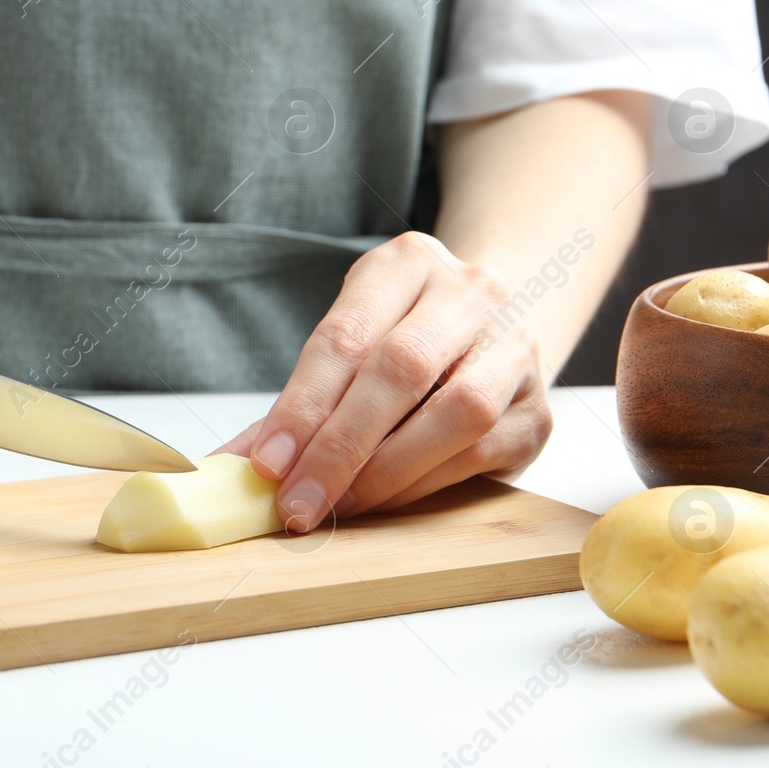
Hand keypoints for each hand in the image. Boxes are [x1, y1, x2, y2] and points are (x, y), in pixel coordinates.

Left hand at [217, 232, 551, 531]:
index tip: (266, 463)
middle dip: (340, 445)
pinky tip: (383, 500)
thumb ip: (296, 402)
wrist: (493, 323)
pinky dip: (424, 483)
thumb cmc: (402, 335)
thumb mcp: (349, 339)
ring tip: (337, 505)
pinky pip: (481, 452)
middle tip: (296, 500)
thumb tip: (231, 469)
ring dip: (386, 470)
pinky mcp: (537, 409)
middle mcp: (470, 294)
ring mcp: (513, 349)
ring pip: (456, 411)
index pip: (346, 334)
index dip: (302, 404)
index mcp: (407, 263)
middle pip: (402, 367)